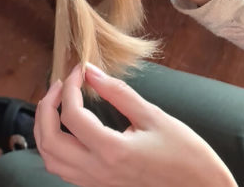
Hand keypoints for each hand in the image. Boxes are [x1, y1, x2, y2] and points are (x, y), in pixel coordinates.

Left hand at [35, 64, 236, 186]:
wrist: (199, 186)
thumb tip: (93, 73)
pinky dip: (55, 146)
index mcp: (112, 150)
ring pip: (50, 159)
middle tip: (60, 84)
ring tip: (57, 103)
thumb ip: (119, 93)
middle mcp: (97, 170)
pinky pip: (62, 169)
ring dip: (45, 129)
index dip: (72, 87)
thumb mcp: (154, 116)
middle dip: (46, 107)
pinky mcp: (99, 185)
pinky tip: (68, 130)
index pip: (73, 115)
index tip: (80, 69)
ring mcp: (95, 182)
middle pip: (49, 140)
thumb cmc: (184, 152)